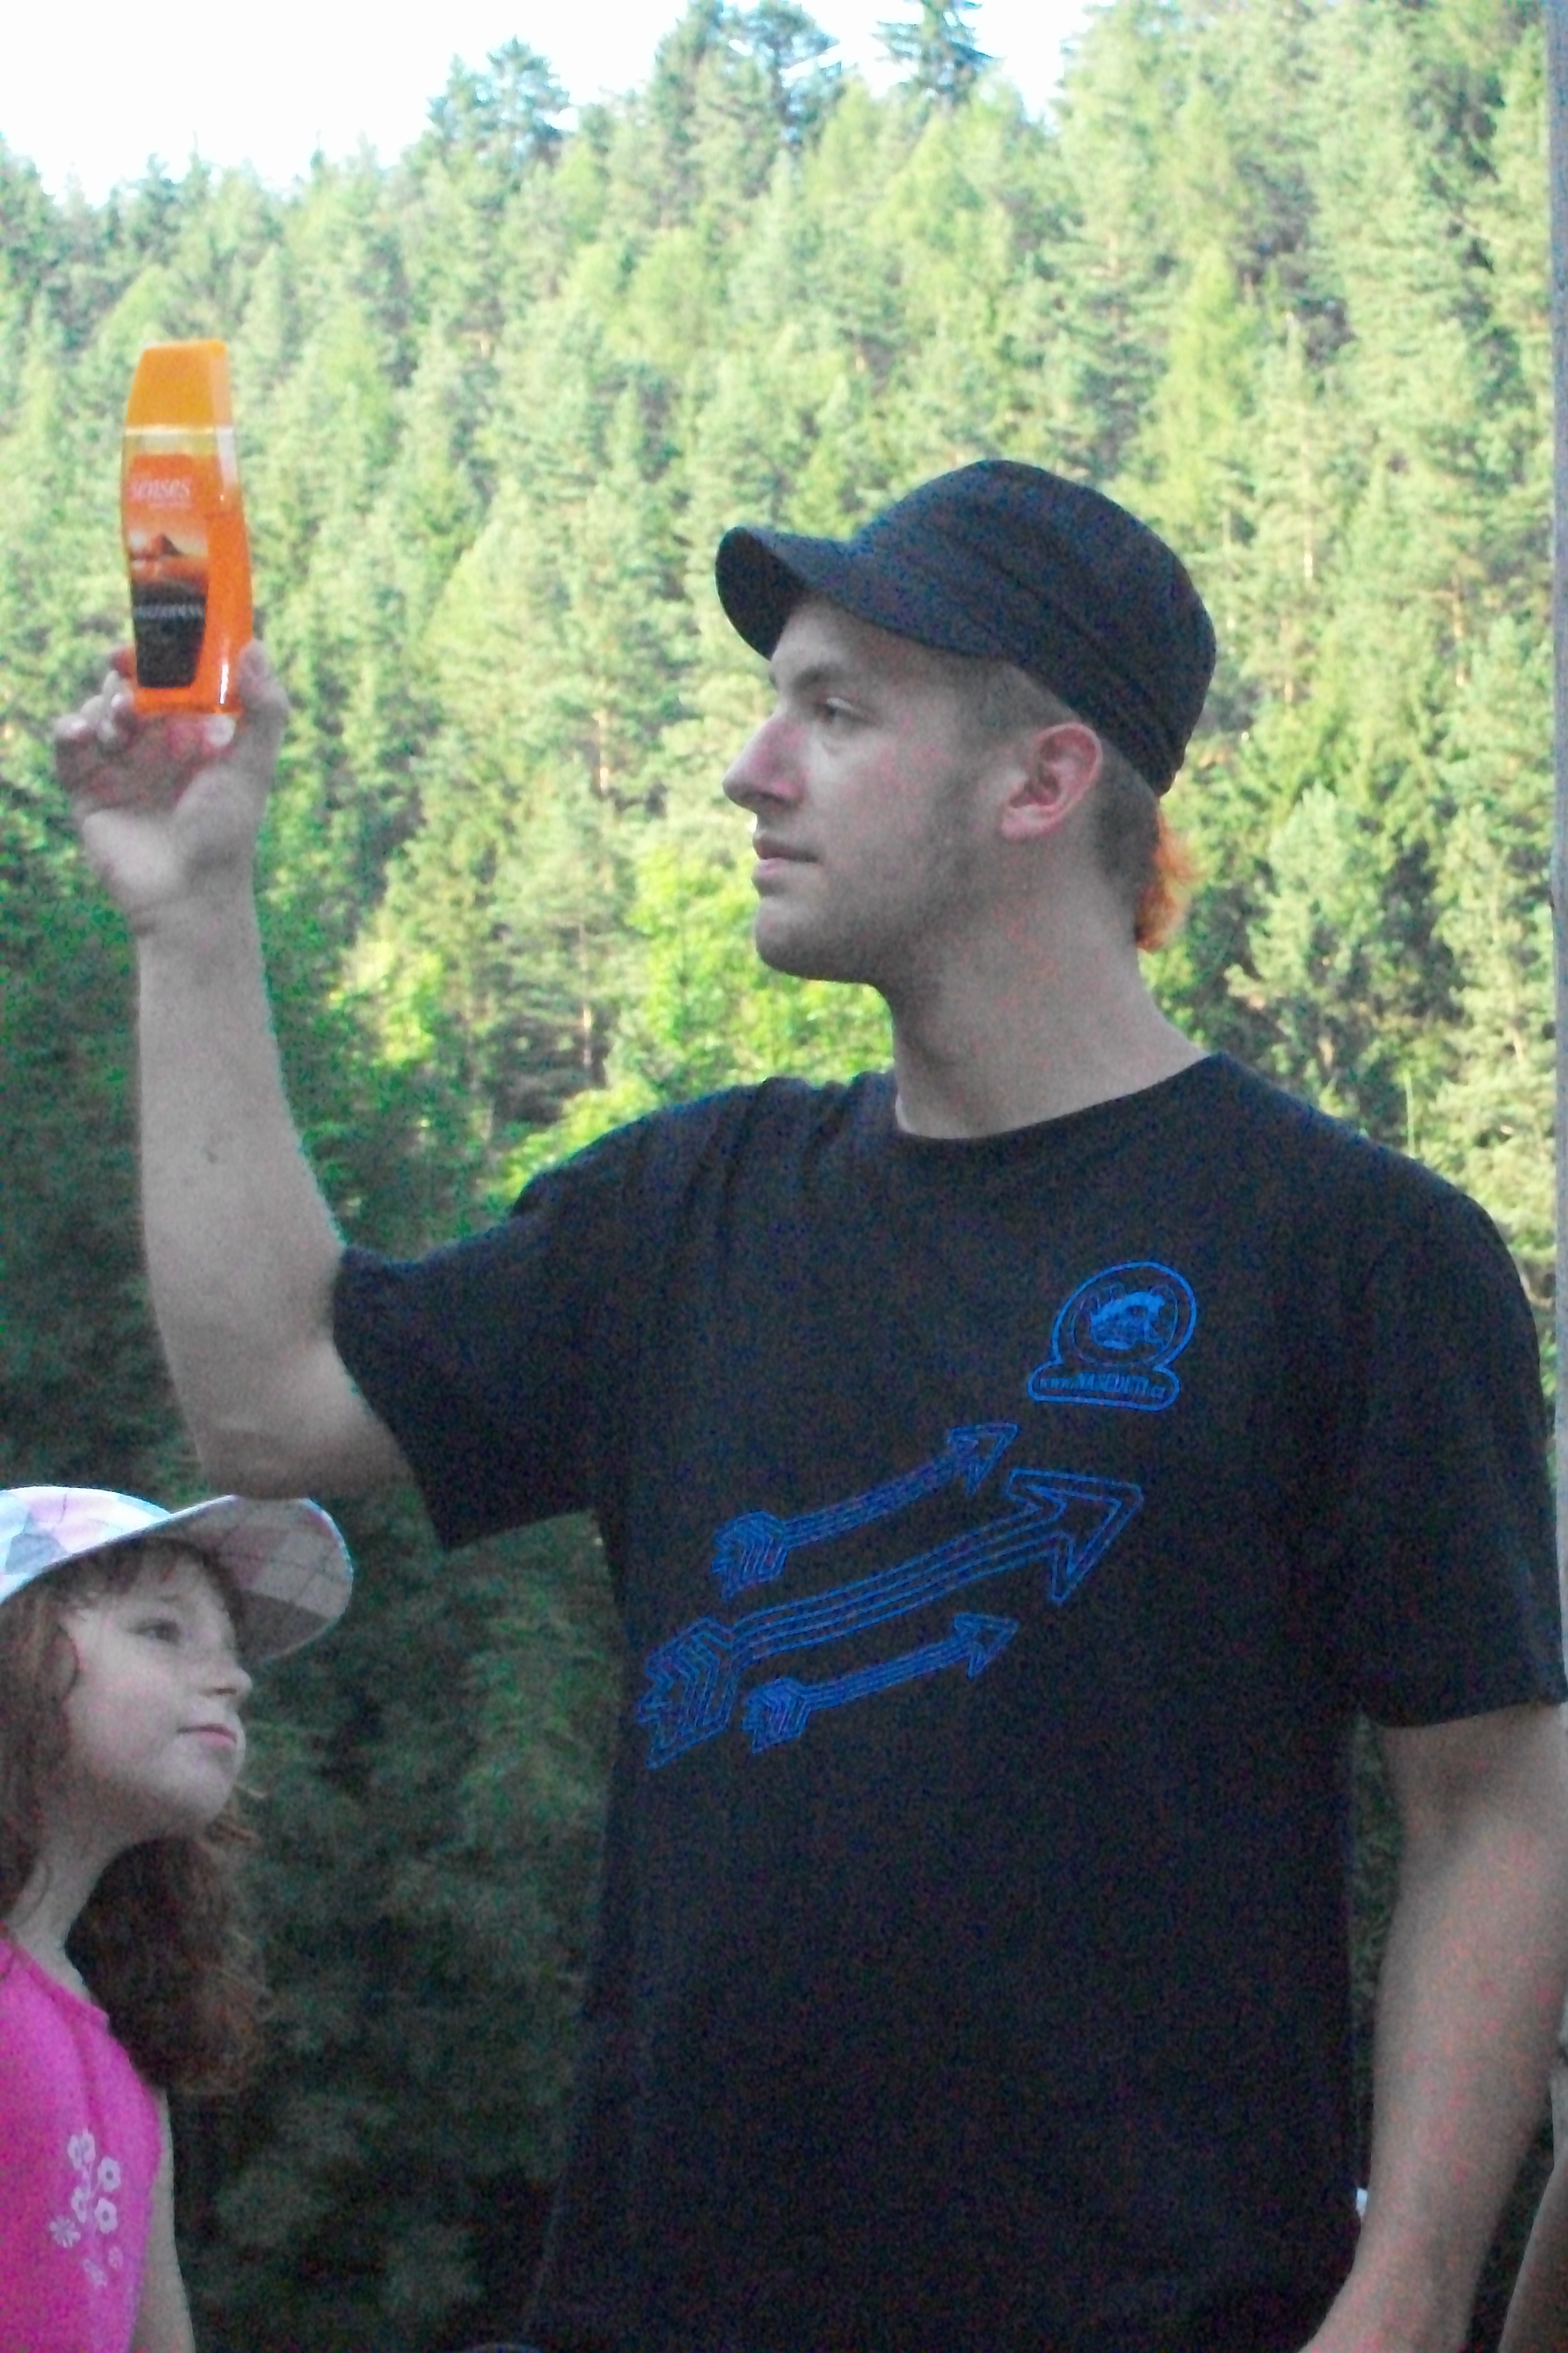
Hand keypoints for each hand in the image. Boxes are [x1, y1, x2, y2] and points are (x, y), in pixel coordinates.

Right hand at [53, 641, 288, 933]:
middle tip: (128, 670)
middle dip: (127, 675)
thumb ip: (263, 709)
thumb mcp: (252, 767)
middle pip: (130, 687)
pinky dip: (70, 730)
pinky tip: (82, 731)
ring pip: (99, 710)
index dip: (163, 655)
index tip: (156, 635)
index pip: (173, 680)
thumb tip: (256, 647)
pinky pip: (68, 746)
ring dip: (106, 704)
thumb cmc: (226, 834)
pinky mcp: (86, 789)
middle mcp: (155, 746)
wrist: (186, 894)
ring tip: (122, 721)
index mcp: (194, 735)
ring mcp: (118, 766)